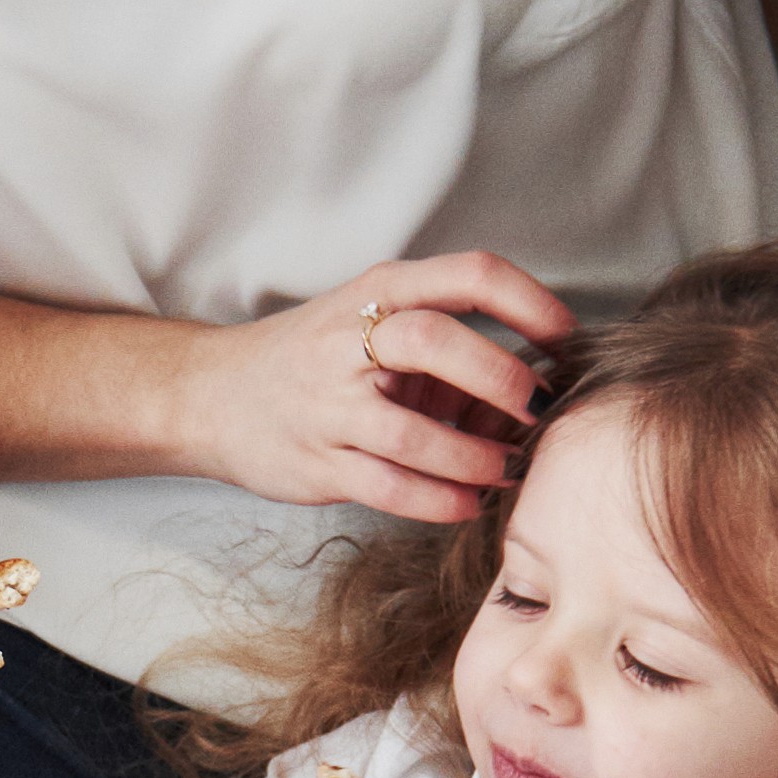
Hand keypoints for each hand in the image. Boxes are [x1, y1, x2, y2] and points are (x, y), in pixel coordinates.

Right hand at [179, 248, 571, 526]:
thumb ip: (442, 329)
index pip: (469, 275)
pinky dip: (437, 500)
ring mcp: (328, 405)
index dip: (530, 304)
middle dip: (499, 376)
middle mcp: (350, 341)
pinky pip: (388, 486)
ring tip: (504, 468)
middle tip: (537, 408)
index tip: (567, 341)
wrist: (210, 394)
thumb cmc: (314, 357)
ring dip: (472, 457)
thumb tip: (543, 364)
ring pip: (411, 432)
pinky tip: (466, 502)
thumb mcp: (370, 317)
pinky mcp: (316, 462)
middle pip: (435, 341)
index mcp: (379, 292)